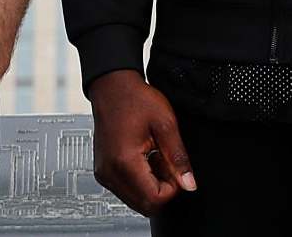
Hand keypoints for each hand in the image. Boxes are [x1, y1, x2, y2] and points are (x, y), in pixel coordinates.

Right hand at [90, 70, 196, 215]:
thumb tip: (189, 184)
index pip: (154, 199)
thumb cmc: (135, 99)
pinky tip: (143, 159)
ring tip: (154, 157)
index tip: (175, 169)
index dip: (172, 189)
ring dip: (150, 186)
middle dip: (161, 189)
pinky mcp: (103, 171)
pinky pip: (125, 190)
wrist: (112, 86)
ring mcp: (104, 173)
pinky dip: (139, 181)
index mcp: (125, 161)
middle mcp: (110, 171)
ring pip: (135, 201)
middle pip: (143, 205)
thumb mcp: (165, 124)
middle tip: (165, 162)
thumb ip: (178, 157)